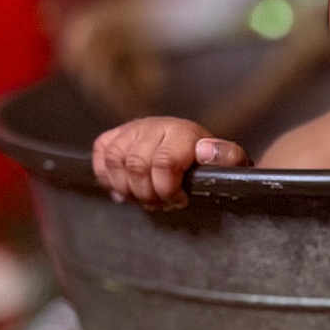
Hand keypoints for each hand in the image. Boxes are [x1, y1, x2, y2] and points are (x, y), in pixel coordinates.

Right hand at [92, 117, 247, 207]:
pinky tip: (124, 188)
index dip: (167, 189)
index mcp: (182, 133)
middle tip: (160, 203)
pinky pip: (101, 154)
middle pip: (137, 165)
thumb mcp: (229, 162)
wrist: (191, 147)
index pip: (164, 162)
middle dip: (148, 193)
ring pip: (115, 161)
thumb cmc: (208, 163)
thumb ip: (226, 157)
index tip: (178, 200)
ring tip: (144, 197)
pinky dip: (107, 176)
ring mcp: (131, 130)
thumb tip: (207, 150)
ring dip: (127, 188)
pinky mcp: (114, 136)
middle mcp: (154, 126)